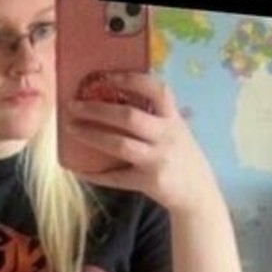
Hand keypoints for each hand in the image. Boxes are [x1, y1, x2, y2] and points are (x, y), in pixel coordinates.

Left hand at [64, 73, 217, 213]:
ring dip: (92, 135)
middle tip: (73, 106)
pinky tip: (78, 169)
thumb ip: (158, 116)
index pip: (157, 91)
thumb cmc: (183, 158)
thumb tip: (121, 97)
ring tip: (72, 129)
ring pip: (120, 145)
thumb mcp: (178, 132)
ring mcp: (158, 160)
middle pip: (129, 117)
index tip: (106, 76)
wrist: (199, 195)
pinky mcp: (149, 182)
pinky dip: (95, 174)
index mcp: (173, 119)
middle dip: (97, 110)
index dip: (132, 80)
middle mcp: (167, 137)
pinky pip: (116, 177)